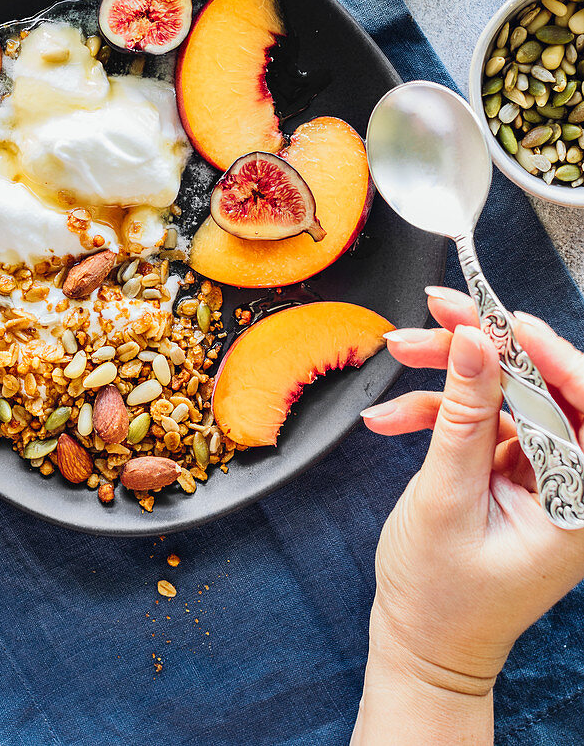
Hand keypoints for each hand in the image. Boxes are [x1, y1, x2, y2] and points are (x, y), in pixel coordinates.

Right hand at [351, 286, 583, 744]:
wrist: (422, 644)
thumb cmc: (442, 597)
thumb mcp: (447, 499)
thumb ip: (464, 417)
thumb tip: (475, 342)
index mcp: (581, 501)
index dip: (553, 355)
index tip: (505, 321)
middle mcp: (573, 483)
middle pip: (544, 387)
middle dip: (486, 348)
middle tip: (439, 313)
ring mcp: (543, 473)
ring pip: (508, 392)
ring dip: (450, 372)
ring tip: (398, 352)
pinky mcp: (512, 468)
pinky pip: (483, 416)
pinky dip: (437, 409)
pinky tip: (392, 416)